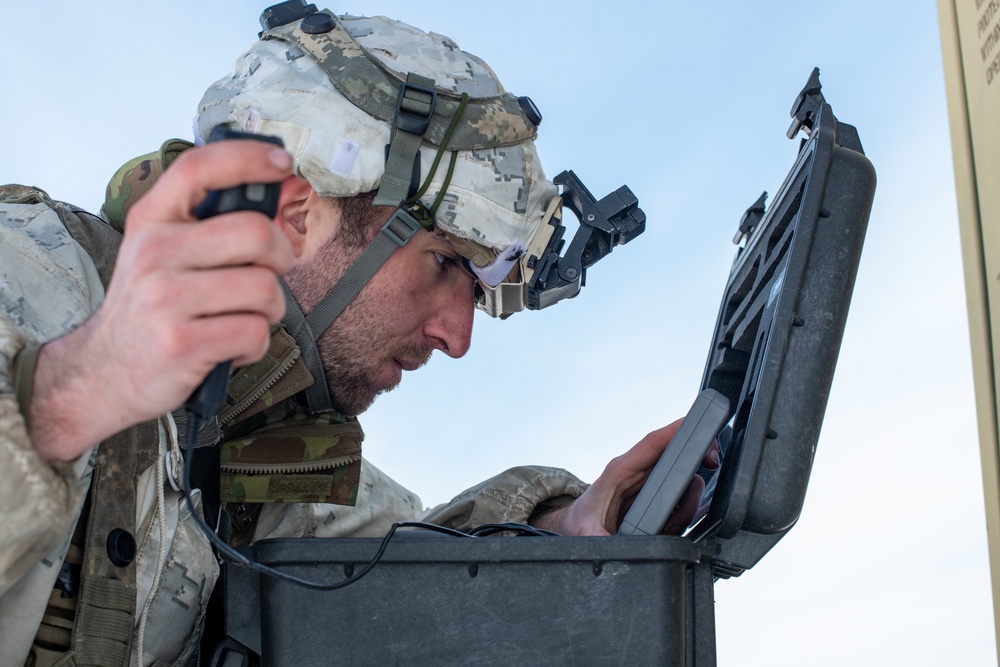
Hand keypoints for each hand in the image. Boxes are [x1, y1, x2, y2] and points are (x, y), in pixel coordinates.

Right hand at [30, 140, 295, 460]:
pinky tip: (228, 347)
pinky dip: (254, 345)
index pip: (199, 168)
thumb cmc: (148, 311)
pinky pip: (256, 333)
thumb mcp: (159, 254)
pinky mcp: (182, 342)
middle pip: (257, 233)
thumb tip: (272, 206)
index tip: (282, 163)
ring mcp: (165, 297)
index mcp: (151, 221)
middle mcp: (154, 252)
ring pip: (265, 289)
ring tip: (239, 318)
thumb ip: (205, 227)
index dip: (248, 158)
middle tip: (267, 274)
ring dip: (269, 310)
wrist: (103, 374)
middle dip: (281, 257)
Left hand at [533, 419, 720, 535]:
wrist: (572, 532)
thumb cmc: (578, 524)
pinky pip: (680, 497)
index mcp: (620, 471)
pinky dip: (685, 511)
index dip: (678, 430)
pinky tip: (673, 527)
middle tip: (709, 468)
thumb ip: (599, 539)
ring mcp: (647, 484)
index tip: (701, 424)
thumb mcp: (584, 534)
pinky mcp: (655, 499)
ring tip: (674, 523)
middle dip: (697, 460)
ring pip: (683, 478)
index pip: (652, 443)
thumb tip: (611, 548)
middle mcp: (637, 473)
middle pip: (675, 454)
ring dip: (689, 499)